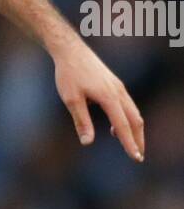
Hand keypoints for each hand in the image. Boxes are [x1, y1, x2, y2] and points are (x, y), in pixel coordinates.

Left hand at [53, 42, 143, 161]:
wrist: (71, 50)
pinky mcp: (115, 84)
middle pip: (135, 120)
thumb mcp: (71, 99)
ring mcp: (119, 87)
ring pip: (133, 112)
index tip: (136, 158)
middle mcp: (118, 92)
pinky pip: (127, 105)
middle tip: (138, 156)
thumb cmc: (68, 74)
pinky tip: (115, 127)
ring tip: (131, 145)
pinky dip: (127, 119)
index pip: (122, 126)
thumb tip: (88, 142)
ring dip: (134, 129)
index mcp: (109, 97)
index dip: (129, 144)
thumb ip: (81, 121)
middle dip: (138, 139)